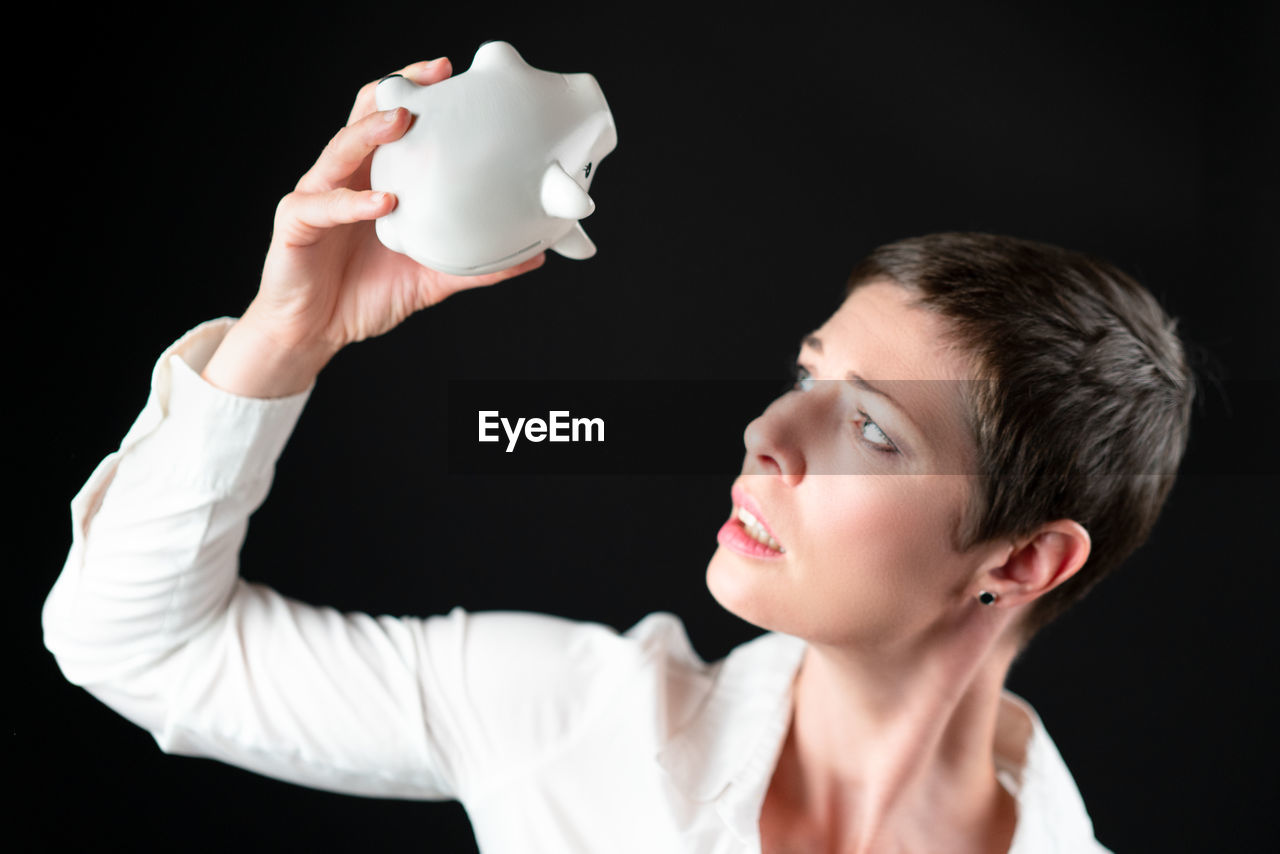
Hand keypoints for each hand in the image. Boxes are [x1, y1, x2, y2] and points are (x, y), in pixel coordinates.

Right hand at [203, 58, 545, 397]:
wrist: (317, 332)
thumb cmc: (366, 295)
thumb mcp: (431, 278)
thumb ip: (476, 266)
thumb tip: (534, 255)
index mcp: (375, 179)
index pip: (392, 120)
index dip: (416, 92)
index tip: (451, 73)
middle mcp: (345, 177)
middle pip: (364, 116)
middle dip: (396, 91)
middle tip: (432, 76)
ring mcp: (317, 195)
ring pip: (340, 149)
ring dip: (371, 132)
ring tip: (402, 121)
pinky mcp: (295, 224)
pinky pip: (323, 206)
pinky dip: (352, 203)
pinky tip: (383, 201)